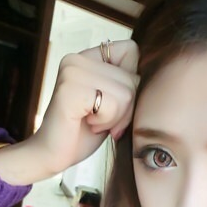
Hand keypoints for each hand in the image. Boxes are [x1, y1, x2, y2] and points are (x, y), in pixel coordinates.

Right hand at [0, 40, 138, 184]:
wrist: (53, 155)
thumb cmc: (83, 133)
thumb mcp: (112, 103)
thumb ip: (126, 84)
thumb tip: (154, 74)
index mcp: (88, 57)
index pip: (131, 51)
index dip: (130, 84)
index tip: (110, 103)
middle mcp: (78, 58)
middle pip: (133, 78)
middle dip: (125, 109)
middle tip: (101, 120)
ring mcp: (72, 70)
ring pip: (126, 93)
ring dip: (115, 118)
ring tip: (93, 122)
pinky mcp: (70, 89)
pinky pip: (113, 104)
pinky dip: (106, 122)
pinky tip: (88, 124)